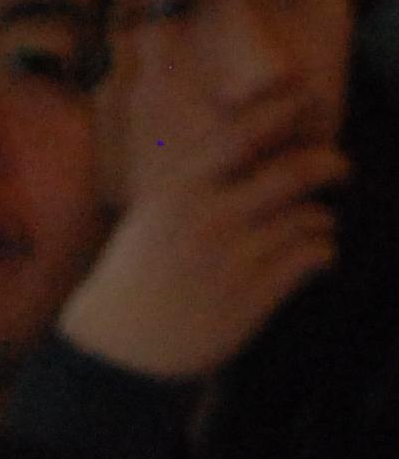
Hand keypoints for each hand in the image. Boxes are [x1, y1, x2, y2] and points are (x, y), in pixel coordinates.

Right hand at [63, 77, 344, 381]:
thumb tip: (253, 146)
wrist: (120, 353)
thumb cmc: (137, 281)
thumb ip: (197, 182)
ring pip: (307, 217)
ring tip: (318, 224)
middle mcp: (209, 220)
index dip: (286, 111)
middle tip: (338, 169)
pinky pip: (310, 257)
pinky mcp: (252, 298)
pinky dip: (323, 252)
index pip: (245, 133)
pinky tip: (317, 257)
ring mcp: (232, 260)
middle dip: (327, 165)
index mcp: (180, 193)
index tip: (308, 105)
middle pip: (293, 172)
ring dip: (320, 218)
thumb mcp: (153, 217)